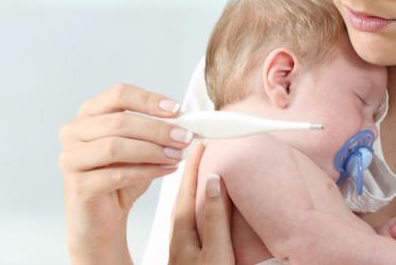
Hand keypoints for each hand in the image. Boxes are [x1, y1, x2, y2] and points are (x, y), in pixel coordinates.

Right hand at [59, 83, 193, 264]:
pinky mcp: (77, 186)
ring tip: (177, 155)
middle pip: (119, 122)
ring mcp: (70, 159)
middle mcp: (73, 132)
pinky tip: (167, 170)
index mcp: (89, 114)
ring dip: (152, 150)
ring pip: (115, 147)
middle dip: (157, 129)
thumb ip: (155, 131)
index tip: (177, 109)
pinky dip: (147, 171)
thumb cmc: (122, 178)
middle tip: (184, 137)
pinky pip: (116, 174)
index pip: (118, 94)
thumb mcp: (141, 147)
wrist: (102, 220)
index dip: (149, 100)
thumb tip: (185, 120)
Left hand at [169, 141, 235, 263]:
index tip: (201, 143)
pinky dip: (197, 204)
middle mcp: (178, 234)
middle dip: (193, 170)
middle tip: (203, 151)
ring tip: (205, 173)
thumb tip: (214, 182)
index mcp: (183, 229)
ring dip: (195, 187)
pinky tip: (204, 207)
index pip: (187, 187)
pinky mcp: (188, 255)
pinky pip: (191, 219)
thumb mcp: (216, 252)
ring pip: (187, 206)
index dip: (195, 163)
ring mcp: (182, 245)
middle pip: (184, 193)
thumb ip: (215, 219)